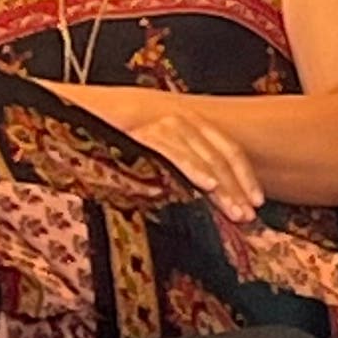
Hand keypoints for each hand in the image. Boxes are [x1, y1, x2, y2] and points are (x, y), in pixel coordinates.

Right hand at [94, 94, 264, 222]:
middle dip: (237, 188)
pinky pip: (174, 152)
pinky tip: (206, 186)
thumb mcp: (162, 156)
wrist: (80, 125)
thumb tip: (219, 198)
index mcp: (191, 125)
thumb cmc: (125, 147)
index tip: (258, 202)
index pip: (229, 150)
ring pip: (202, 156)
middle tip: (247, 216)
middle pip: (220, 156)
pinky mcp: (143, 134)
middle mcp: (181, 120)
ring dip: (222, 186)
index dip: (245, 176)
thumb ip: (188, 168)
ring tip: (234, 210)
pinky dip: (192, 168)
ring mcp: (162, 125)